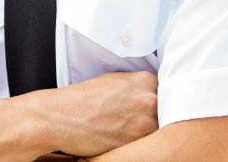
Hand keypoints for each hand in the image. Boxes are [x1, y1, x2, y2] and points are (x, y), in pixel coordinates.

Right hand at [39, 71, 158, 157]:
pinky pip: (147, 146)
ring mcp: (145, 123)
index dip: (160, 102)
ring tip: (125, 130)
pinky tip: (120, 138)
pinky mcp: (136, 144)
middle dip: (153, 117)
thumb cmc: (83, 99)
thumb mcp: (113, 81)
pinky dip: (137, 145)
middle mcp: (149, 100)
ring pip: (159, 131)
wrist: (60, 118)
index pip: (167, 93)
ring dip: (148, 133)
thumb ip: (137, 87)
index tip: (150, 109)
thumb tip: (153, 94)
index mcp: (146, 81)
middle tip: (134, 121)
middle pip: (166, 112)